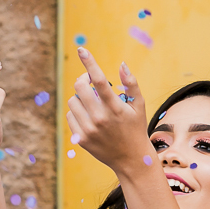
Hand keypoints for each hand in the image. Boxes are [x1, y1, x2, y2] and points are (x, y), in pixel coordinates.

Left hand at [66, 47, 147, 172]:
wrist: (130, 159)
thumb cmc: (135, 128)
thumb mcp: (138, 105)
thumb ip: (131, 83)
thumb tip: (122, 64)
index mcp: (115, 108)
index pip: (99, 80)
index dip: (89, 62)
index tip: (81, 50)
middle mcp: (100, 119)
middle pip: (79, 87)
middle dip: (83, 80)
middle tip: (89, 82)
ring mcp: (89, 130)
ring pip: (73, 101)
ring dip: (80, 97)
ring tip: (92, 104)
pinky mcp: (81, 138)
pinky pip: (70, 115)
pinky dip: (77, 112)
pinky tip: (88, 116)